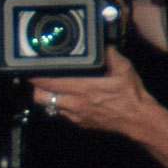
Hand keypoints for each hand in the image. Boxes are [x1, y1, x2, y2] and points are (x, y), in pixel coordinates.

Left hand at [27, 49, 154, 135]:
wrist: (138, 119)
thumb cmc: (131, 94)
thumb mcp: (124, 68)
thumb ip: (110, 54)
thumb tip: (102, 44)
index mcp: (83, 88)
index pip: (50, 82)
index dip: (36, 76)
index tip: (30, 69)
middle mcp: (75, 102)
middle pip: (40, 97)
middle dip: (34, 88)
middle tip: (34, 78)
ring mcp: (76, 115)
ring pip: (49, 106)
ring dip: (45, 97)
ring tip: (46, 87)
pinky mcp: (80, 122)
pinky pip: (62, 113)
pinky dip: (59, 105)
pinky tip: (65, 97)